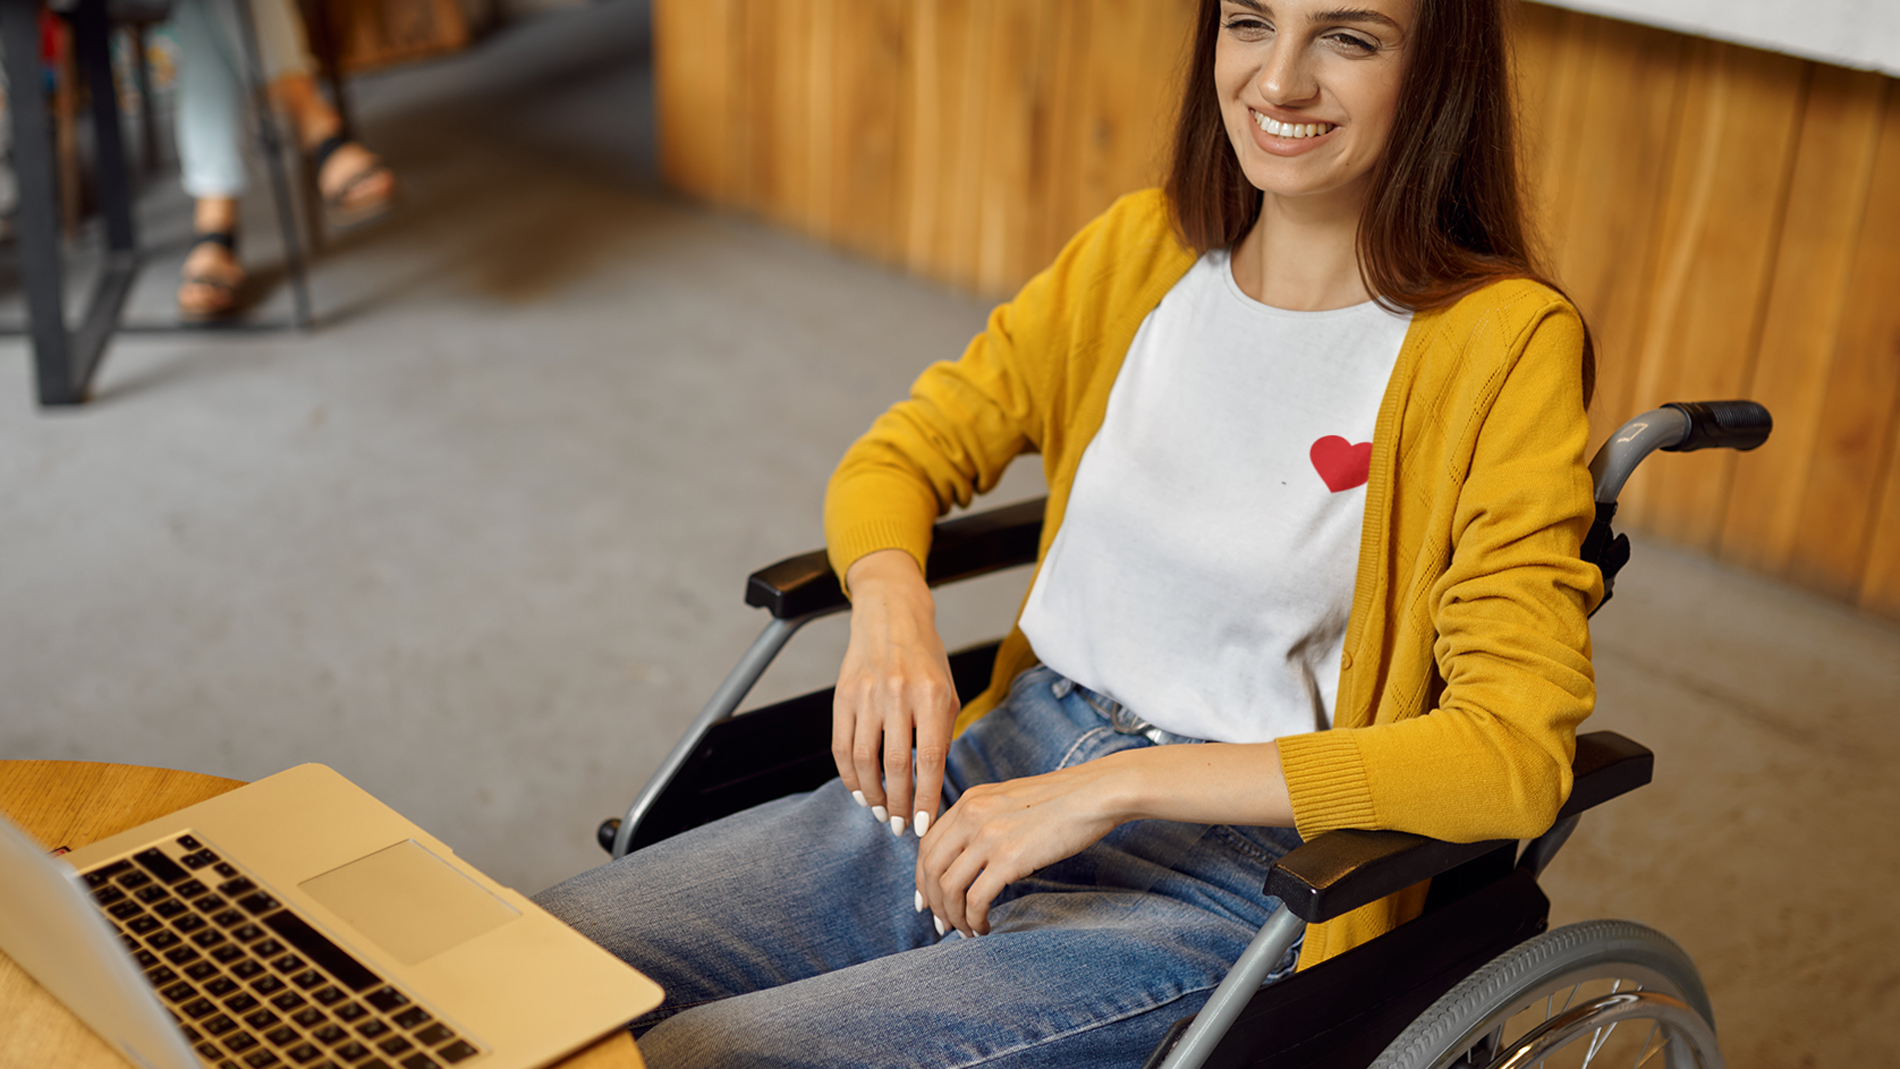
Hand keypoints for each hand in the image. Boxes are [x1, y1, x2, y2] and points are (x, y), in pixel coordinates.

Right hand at [834, 550, 959, 835]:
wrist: (891, 615)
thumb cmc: (926, 659)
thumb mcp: (946, 692)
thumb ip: (940, 734)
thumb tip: (930, 785)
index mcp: (932, 695)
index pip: (930, 759)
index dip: (925, 798)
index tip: (923, 827)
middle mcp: (899, 695)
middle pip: (896, 765)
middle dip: (899, 805)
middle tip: (900, 827)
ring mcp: (867, 695)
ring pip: (864, 761)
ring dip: (872, 795)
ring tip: (881, 813)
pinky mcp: (843, 696)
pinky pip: (842, 746)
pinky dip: (849, 776)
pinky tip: (860, 790)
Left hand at [915, 758, 1129, 936]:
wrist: (1095, 794)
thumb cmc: (1063, 800)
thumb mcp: (1010, 800)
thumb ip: (986, 820)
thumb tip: (974, 857)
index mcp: (970, 800)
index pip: (928, 844)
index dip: (923, 878)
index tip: (928, 900)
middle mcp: (971, 815)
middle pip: (930, 868)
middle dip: (932, 902)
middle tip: (942, 924)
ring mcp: (988, 836)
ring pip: (948, 887)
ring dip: (952, 916)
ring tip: (966, 930)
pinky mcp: (1009, 858)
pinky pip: (976, 899)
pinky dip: (974, 919)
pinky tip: (985, 926)